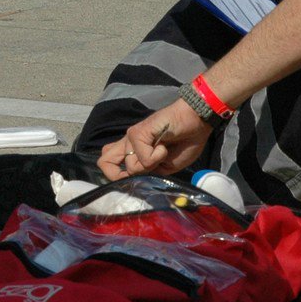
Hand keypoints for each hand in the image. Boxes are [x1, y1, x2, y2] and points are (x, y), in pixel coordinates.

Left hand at [96, 99, 210, 180]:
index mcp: (133, 149)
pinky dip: (157, 157)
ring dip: (150, 165)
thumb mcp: (165, 166)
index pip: (108, 162)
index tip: (134, 179)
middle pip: (104, 161)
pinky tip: (165, 146)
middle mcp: (128, 142)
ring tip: (163, 152)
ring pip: (130, 166)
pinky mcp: (138, 132)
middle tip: (143, 170)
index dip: (115, 176)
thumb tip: (135, 176)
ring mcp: (131, 136)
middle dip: (119, 175)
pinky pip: (143, 158)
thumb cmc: (184, 142)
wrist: (196, 121)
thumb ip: (148, 172)